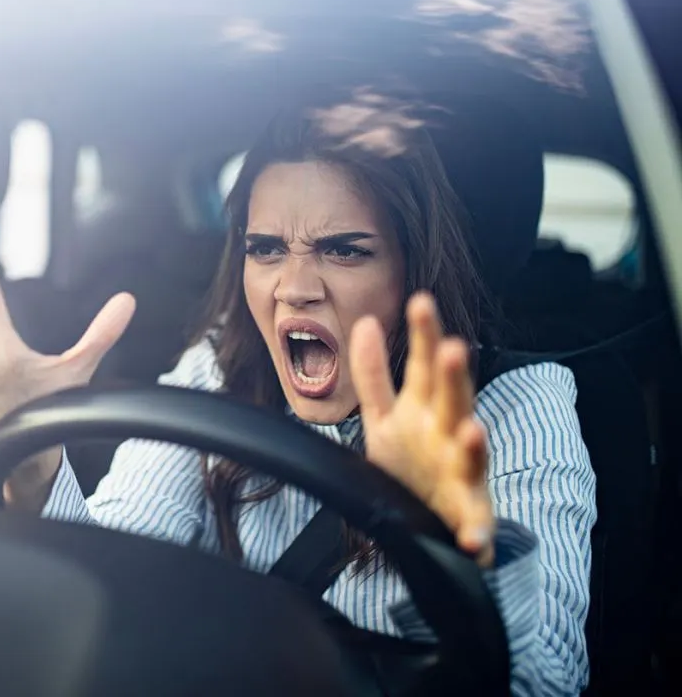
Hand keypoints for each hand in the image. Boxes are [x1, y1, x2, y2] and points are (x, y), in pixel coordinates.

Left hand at [348, 292, 495, 565]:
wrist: (430, 525)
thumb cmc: (412, 463)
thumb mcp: (385, 417)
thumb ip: (375, 373)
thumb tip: (363, 322)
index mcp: (425, 411)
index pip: (425, 367)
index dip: (424, 336)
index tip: (420, 301)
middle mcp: (447, 436)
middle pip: (453, 401)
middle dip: (454, 378)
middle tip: (453, 347)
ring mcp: (462, 475)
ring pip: (472, 456)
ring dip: (473, 444)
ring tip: (472, 430)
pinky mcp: (469, 517)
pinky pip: (477, 527)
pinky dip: (478, 534)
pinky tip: (475, 540)